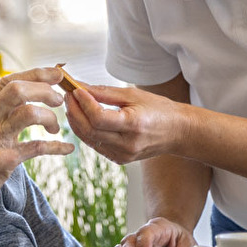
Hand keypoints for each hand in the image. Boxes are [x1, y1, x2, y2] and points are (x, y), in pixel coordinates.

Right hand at [0, 67, 72, 218]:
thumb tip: (22, 92)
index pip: (8, 80)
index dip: (36, 74)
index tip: (56, 74)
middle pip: (18, 90)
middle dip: (45, 90)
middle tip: (59, 100)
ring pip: (29, 113)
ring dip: (49, 117)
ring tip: (55, 127)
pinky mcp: (4, 161)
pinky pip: (37, 147)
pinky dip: (57, 146)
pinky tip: (67, 148)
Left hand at [62, 82, 188, 165]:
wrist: (178, 132)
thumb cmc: (159, 110)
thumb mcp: (134, 95)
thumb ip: (105, 93)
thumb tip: (80, 87)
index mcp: (134, 126)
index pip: (98, 118)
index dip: (83, 104)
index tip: (75, 90)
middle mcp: (127, 144)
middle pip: (89, 130)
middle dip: (74, 112)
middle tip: (68, 96)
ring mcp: (123, 155)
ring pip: (89, 139)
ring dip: (76, 122)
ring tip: (73, 104)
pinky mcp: (120, 160)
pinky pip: (96, 145)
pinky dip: (86, 131)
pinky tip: (84, 118)